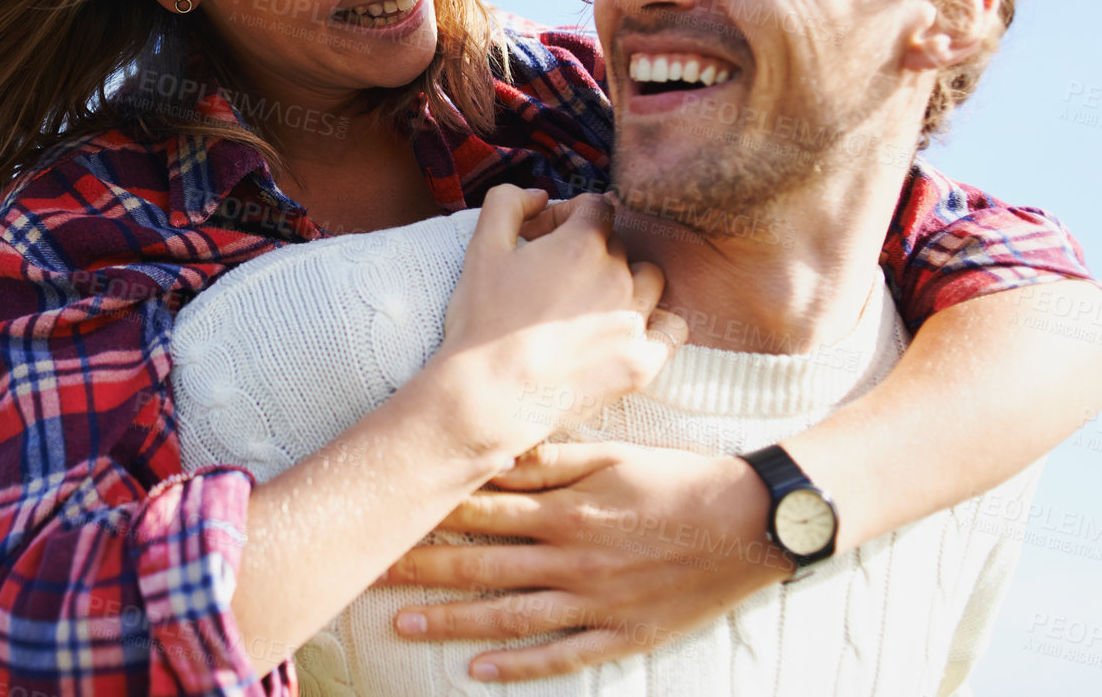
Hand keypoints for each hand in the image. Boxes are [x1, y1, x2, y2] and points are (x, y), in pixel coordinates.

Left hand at [380, 441, 791, 682]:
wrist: (752, 524)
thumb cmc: (679, 479)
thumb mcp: (613, 456)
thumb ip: (549, 460)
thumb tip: (492, 452)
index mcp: (567, 509)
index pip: (481, 511)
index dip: (430, 513)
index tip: (387, 513)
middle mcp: (572, 558)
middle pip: (481, 566)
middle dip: (422, 568)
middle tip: (370, 569)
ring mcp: (596, 601)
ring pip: (508, 615)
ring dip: (452, 620)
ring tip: (403, 622)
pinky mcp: (622, 635)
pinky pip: (561, 655)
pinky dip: (517, 666)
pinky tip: (477, 671)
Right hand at [424, 188, 683, 461]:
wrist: (489, 396)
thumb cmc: (481, 321)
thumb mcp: (481, 248)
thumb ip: (507, 202)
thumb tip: (539, 194)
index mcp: (582, 243)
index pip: (598, 207)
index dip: (572, 216)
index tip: (550, 238)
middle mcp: (618, 276)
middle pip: (619, 245)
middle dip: (592, 252)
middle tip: (558, 278)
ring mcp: (633, 321)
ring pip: (650, 281)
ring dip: (628, 283)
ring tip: (594, 304)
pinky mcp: (641, 362)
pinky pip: (672, 329)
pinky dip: (656, 325)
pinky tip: (628, 331)